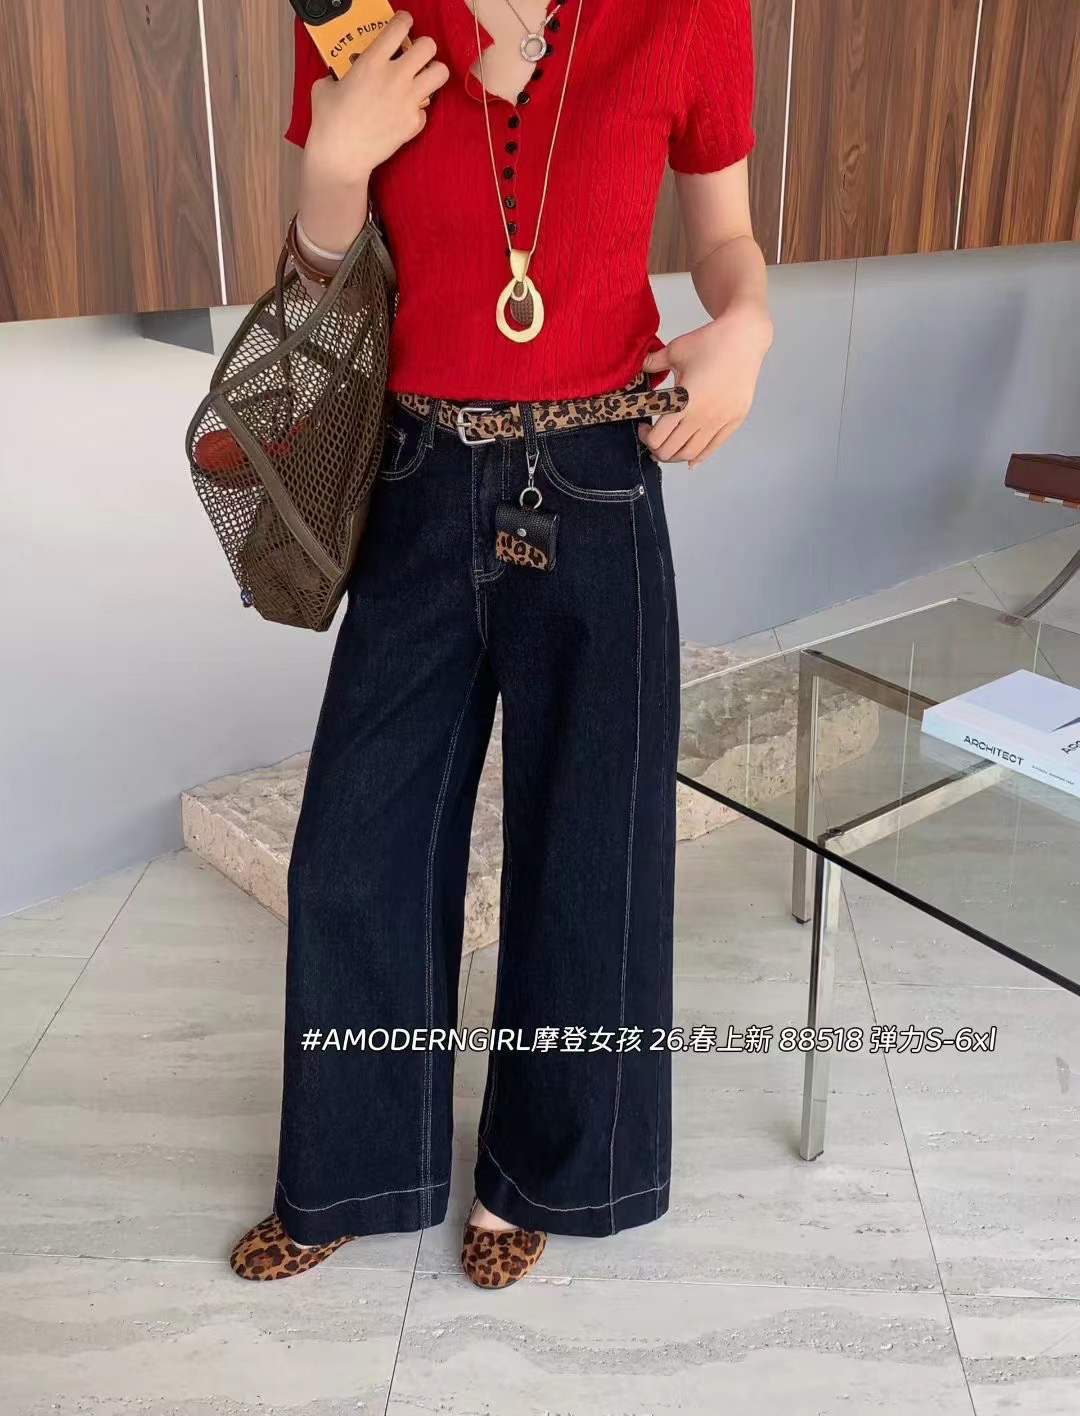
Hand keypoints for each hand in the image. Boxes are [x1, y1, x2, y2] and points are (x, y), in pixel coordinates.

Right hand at [303, 11, 449, 184]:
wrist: (342, 156)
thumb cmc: (329, 121)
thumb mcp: (325, 86)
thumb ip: (341, 73)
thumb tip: (345, 74)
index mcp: (372, 61)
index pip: (400, 26)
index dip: (404, 21)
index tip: (404, 24)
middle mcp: (395, 77)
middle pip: (429, 46)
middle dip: (423, 47)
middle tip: (415, 56)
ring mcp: (408, 100)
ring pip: (440, 73)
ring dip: (432, 73)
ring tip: (420, 79)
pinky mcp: (414, 123)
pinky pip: (426, 109)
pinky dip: (417, 110)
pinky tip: (403, 113)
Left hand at [639, 301, 772, 468]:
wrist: (744, 338)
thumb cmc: (709, 342)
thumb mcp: (674, 350)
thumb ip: (652, 364)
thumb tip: (639, 368)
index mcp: (684, 402)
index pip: (657, 439)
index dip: (646, 437)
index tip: (644, 427)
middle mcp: (702, 417)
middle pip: (671, 451)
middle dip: (657, 449)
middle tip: (653, 439)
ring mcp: (720, 421)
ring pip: (692, 454)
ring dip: (676, 455)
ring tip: (669, 447)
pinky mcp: (734, 421)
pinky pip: (713, 448)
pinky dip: (699, 457)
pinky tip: (690, 458)